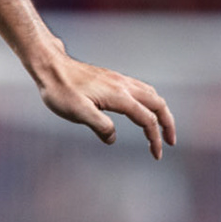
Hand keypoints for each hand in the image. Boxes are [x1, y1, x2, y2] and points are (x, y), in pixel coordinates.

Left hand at [37, 57, 176, 158]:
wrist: (50, 66)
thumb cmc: (61, 90)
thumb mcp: (78, 113)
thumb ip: (100, 126)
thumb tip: (113, 138)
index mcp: (119, 96)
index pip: (147, 120)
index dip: (155, 139)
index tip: (157, 155)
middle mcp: (124, 86)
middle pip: (158, 104)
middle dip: (168, 124)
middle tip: (171, 142)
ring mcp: (119, 80)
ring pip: (151, 94)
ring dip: (160, 111)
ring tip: (162, 127)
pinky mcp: (112, 78)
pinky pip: (141, 89)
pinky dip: (150, 102)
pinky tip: (142, 108)